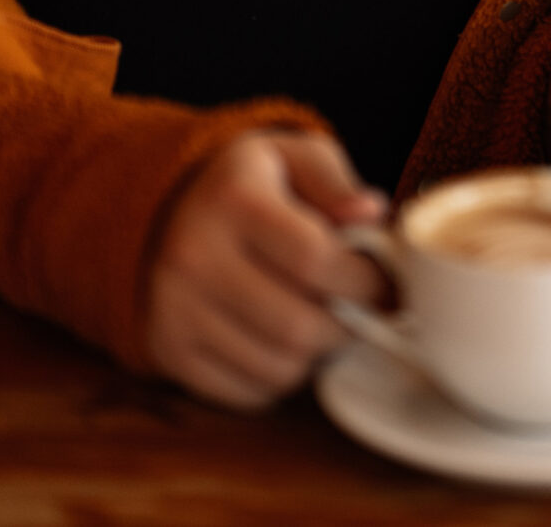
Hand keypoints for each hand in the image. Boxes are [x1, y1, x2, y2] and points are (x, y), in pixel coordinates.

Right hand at [146, 129, 389, 408]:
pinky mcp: (168, 351)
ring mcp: (175, 309)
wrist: (162, 212)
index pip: (315, 259)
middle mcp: (193, 256)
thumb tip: (371, 213)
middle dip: (348, 326)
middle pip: (298, 326)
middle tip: (361, 312)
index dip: (366, 282)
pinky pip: (249, 393)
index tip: (388, 286)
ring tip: (321, 322)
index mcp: (233, 200)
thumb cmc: (250, 186)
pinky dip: (280, 378)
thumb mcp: (294, 158)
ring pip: (279, 368)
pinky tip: (281, 340)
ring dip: (316, 355)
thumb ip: (336, 183)